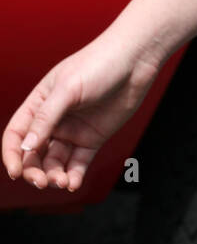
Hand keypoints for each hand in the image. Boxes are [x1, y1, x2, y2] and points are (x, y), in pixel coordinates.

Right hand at [2, 34, 163, 190]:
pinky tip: (73, 183)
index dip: (12, 154)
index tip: (14, 172)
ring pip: (56, 162)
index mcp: (40, 102)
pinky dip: (74, 176)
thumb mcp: (68, 88)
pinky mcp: (93, 138)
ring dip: (55, 175)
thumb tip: (25, 147)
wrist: (136, 60)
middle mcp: (54, 119)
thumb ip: (45, 118)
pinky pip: (79, 163)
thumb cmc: (100, 63)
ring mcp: (74, 130)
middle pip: (34, 153)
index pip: (17, 133)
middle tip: (42, 182)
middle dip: (34, 170)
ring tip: (62, 181)